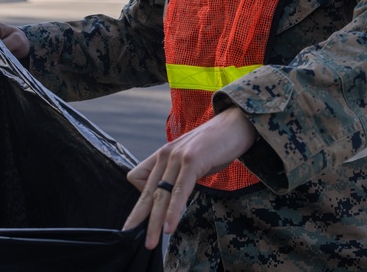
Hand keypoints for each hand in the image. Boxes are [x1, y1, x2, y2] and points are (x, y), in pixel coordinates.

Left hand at [122, 106, 256, 249]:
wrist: (237, 123)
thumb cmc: (216, 145)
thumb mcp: (191, 160)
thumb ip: (178, 175)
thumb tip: (172, 196)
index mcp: (163, 155)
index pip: (137, 177)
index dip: (142, 197)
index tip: (149, 213)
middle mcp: (165, 155)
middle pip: (146, 192)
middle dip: (138, 218)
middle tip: (130, 237)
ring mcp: (177, 157)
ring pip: (160, 195)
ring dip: (154, 222)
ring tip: (150, 243)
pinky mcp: (192, 161)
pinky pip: (179, 191)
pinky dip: (174, 211)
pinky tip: (169, 227)